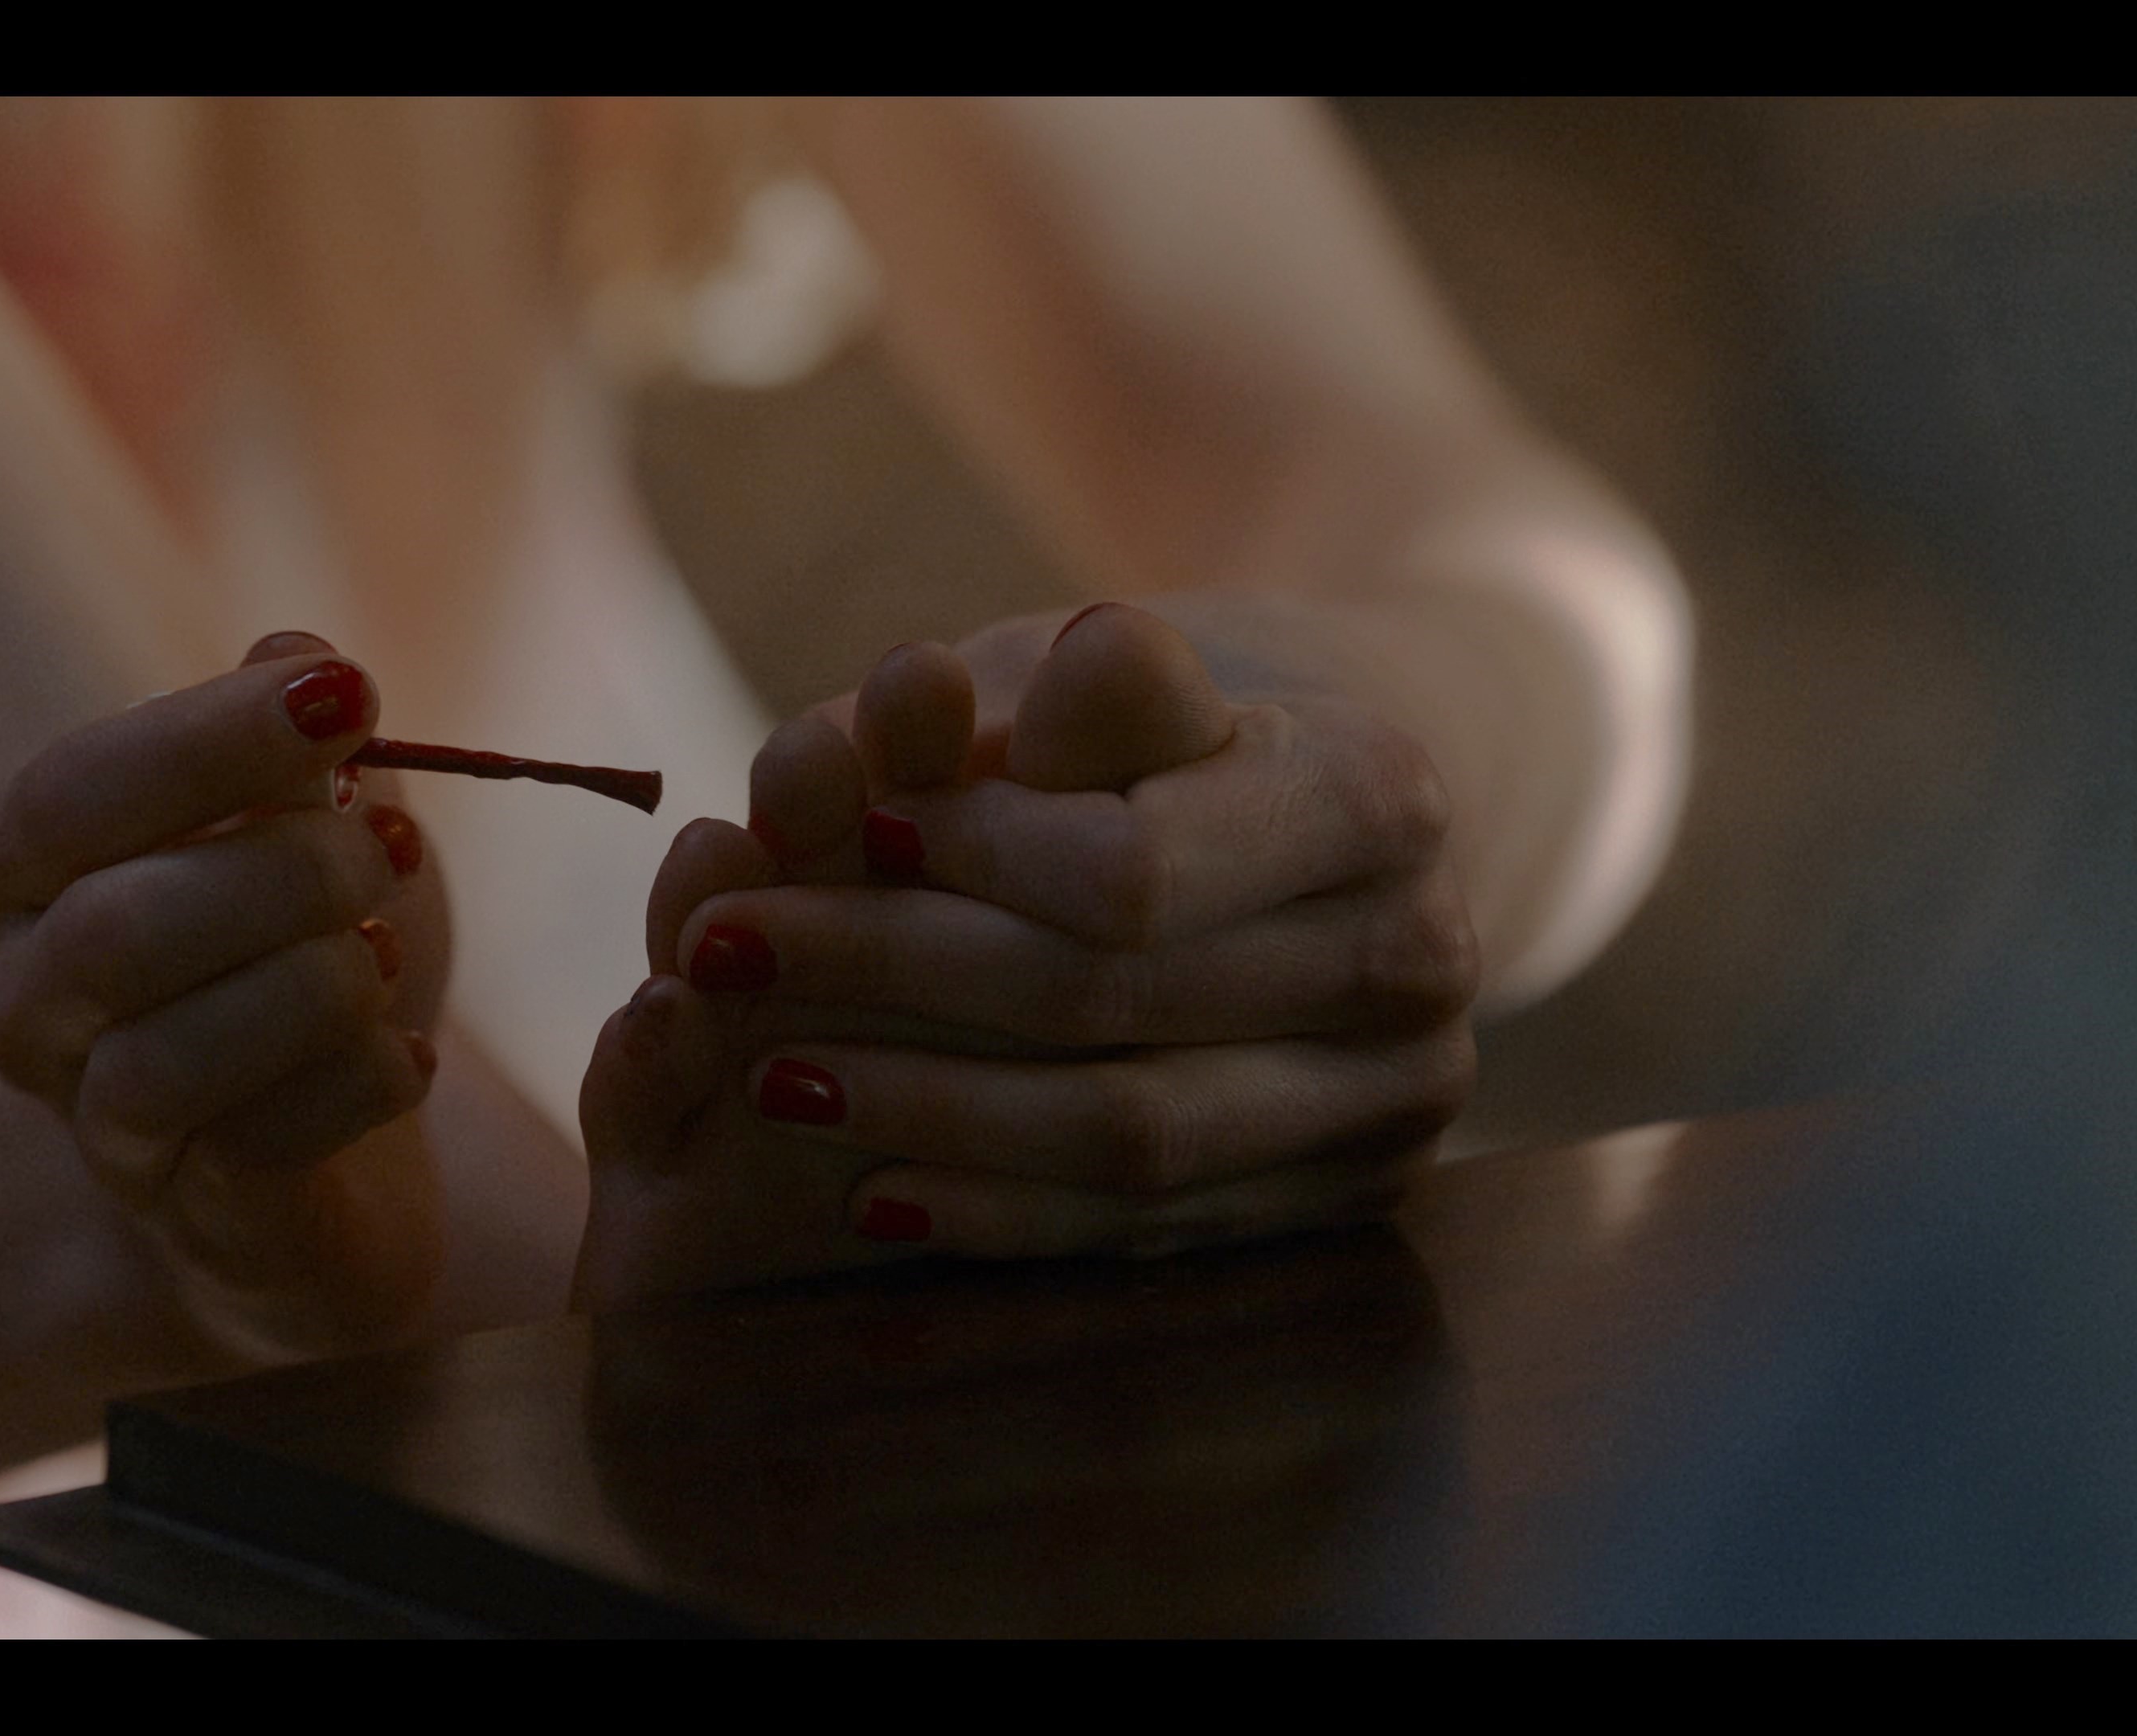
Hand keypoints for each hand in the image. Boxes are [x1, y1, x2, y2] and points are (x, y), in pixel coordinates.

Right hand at [0, 631, 446, 1360]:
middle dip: (280, 873)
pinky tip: (410, 1054)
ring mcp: (96, 1126)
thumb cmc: (306, 954)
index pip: (66, 795)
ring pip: (166, 1056)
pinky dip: (357, 1083)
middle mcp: (28, 1005)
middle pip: (112, 929)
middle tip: (390, 849)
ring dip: (313, 985)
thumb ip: (297, 742)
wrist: (341, 1158)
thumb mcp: (317, 822)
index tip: (350, 694)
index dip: (205, 739)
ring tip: (389, 953)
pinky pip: (259, 1150)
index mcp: (29, 877)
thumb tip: (292, 651)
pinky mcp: (193, 1216)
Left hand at [577, 602, 1476, 1305]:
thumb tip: (925, 692)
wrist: (1325, 829)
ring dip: (928, 1118)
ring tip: (772, 1077)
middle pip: (1114, 1007)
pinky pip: (1148, 1231)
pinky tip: (876, 1186)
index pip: (1131, 870)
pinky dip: (1000, 1214)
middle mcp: (1416, 957)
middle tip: (720, 955)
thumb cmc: (1170, 727)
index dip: (967, 863)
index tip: (836, 831)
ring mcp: (1395, 1097)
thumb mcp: (1109, 667)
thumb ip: (1036, 698)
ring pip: (1129, 1144)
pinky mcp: (1345, 1196)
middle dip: (894, 980)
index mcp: (1377, 795)